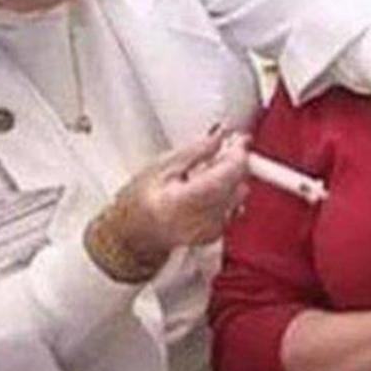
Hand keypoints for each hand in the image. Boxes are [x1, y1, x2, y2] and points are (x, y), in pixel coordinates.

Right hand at [94, 129, 249, 268]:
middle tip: (222, 150)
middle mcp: (201, 220)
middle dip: (234, 165)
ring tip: (206, 173)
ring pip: (239, 196)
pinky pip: (233, 208)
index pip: (227, 175)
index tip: (239, 141)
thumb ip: (195, 151)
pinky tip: (206, 190)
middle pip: (238, 184)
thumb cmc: (138, 202)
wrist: (131, 235)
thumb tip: (220, 135)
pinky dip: (226, 195)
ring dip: (230, 179)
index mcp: (185, 202)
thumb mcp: (161, 166)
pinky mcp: (215, 234)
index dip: (238, 154)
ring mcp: (210, 230)